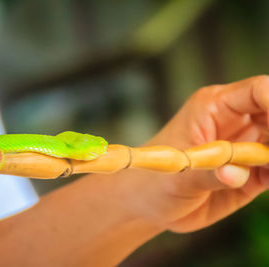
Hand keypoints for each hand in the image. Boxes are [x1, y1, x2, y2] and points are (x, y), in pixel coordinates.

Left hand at [121, 75, 268, 232]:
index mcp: (213, 107)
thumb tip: (235, 173)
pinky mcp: (250, 173)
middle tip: (267, 159)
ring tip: (260, 173)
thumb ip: (209, 174)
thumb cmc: (153, 181)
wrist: (148, 205)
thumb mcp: (177, 176)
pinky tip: (263, 181)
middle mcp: (234, 123)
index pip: (258, 91)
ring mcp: (244, 148)